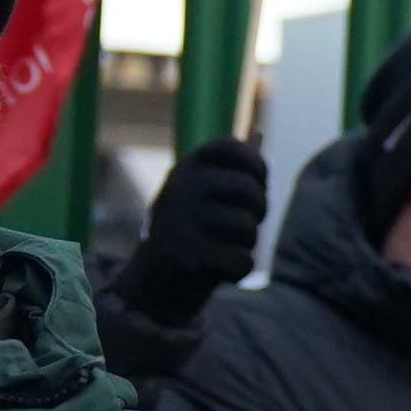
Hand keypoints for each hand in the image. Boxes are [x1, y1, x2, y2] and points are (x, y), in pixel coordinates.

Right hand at [115, 135, 267, 323]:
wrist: (152, 278)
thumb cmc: (193, 226)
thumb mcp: (207, 189)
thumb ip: (234, 164)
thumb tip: (258, 132)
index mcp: (189, 166)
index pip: (236, 148)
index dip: (257, 168)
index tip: (255, 183)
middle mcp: (182, 187)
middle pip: (251, 191)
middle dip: (257, 211)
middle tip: (240, 221)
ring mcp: (183, 221)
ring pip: (248, 228)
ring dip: (246, 242)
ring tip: (222, 243)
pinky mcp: (189, 257)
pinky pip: (243, 262)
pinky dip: (239, 269)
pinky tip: (219, 267)